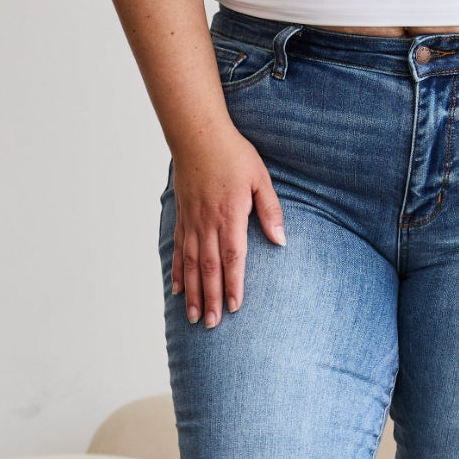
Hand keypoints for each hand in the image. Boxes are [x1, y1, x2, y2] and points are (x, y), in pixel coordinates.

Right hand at [170, 124, 285, 326]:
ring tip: (194, 317)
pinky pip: (178, 251)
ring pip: (190, 265)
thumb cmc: (233, 155)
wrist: (197, 134)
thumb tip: (280, 240)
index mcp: (230, 215)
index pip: (233, 258)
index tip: (235, 308)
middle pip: (209, 268)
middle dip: (212, 299)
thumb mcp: (260, 178)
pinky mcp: (183, 218)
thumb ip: (271, 210)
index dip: (234, 284)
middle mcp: (207, 223)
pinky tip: (178, 291)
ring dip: (193, 293)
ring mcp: (192, 222)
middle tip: (212, 325)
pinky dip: (178, 273)